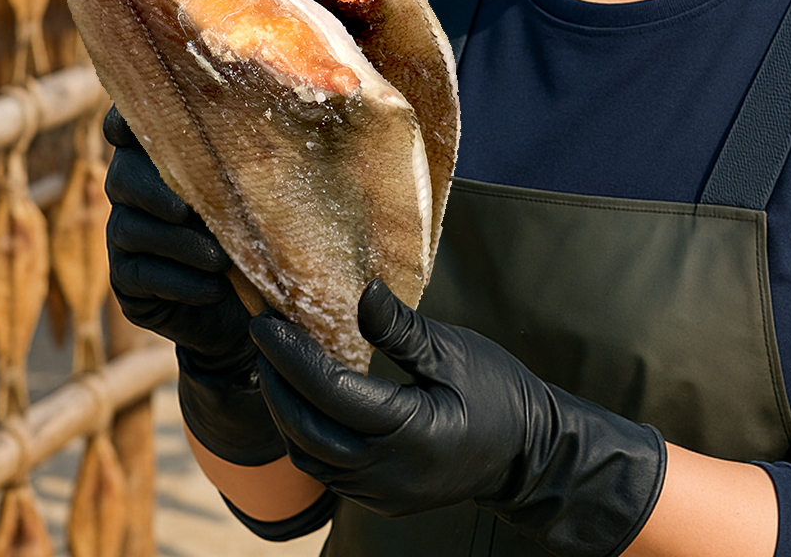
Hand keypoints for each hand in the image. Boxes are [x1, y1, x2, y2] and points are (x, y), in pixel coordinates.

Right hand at [103, 105, 283, 465]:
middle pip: (123, 176)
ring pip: (131, 228)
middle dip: (153, 190)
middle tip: (185, 209)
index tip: (127, 128)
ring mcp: (127, 235)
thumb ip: (257, 160)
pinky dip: (178, 281)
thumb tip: (290, 129)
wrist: (250, 308)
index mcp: (166, 155)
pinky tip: (211, 288)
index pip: (131, 123)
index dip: (125, 120)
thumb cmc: (261, 232)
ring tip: (218, 259)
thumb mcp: (263, 193)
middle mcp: (136, 191)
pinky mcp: (128, 281)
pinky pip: (140, 275)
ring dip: (177, 244)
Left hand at [251, 279, 665, 555]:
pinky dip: (307, 436)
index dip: (291, 356)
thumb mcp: (454, 351)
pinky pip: (328, 471)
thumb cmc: (497, 391)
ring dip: (285, 413)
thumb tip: (362, 291)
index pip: (330, 392)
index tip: (264, 323)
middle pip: (307, 430)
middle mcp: (387, 472)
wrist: (529, 452)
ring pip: (310, 457)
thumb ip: (401, 330)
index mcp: (408, 431)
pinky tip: (305, 402)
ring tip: (276, 367)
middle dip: (275, 384)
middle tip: (261, 339)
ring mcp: (382, 492)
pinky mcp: (381, 499)